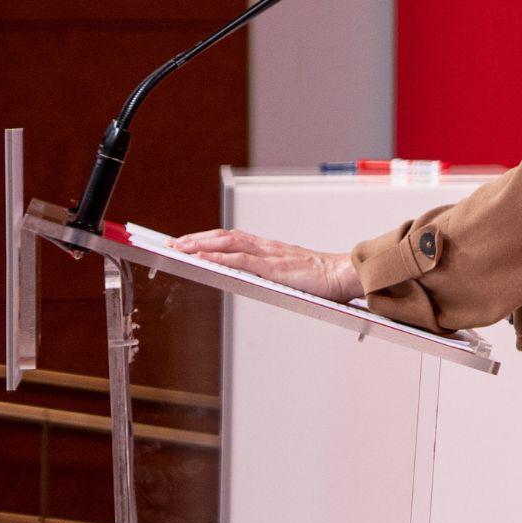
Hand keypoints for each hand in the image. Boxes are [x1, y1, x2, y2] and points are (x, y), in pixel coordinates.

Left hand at [170, 229, 359, 301]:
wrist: (347, 275)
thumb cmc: (326, 280)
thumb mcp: (296, 276)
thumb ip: (279, 277)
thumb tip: (266, 286)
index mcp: (272, 250)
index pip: (235, 238)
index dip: (211, 238)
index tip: (191, 242)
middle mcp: (268, 247)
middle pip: (226, 236)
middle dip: (198, 238)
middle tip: (174, 243)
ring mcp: (270, 255)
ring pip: (229, 243)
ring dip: (201, 244)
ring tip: (180, 247)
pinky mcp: (274, 267)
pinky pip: (241, 259)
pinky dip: (219, 257)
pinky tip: (202, 258)